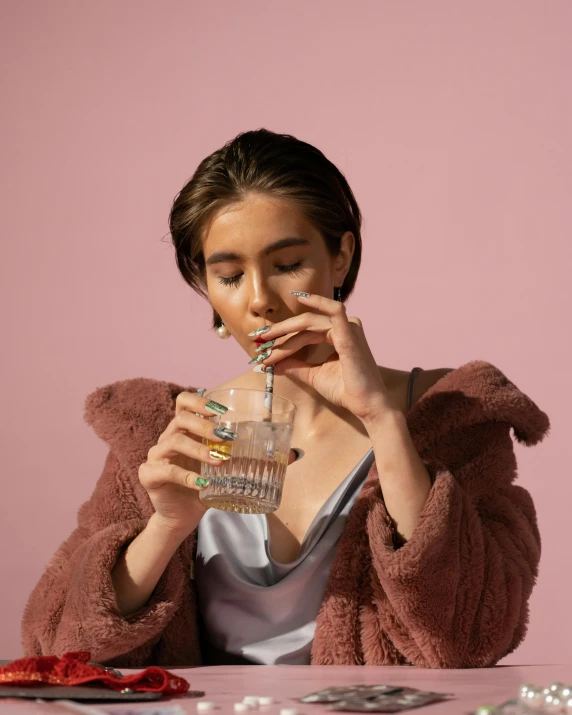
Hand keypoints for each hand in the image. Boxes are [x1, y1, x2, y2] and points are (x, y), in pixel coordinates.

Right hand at [139, 392, 234, 533]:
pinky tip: (203, 483)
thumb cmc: (202, 486)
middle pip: (180, 419)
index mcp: (183, 430)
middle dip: (205, 426)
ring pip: (174, 441)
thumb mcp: (219, 467)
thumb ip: (233, 453)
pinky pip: (167, 471)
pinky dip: (187, 476)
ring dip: (199, 449)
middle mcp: (167, 438)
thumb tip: (265, 447)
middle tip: (225, 437)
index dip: (199, 401)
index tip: (220, 411)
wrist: (182, 516)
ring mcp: (156, 455)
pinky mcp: (149, 475)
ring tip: (219, 461)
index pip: (183, 403)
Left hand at [255, 293, 393, 422]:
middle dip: (279, 333)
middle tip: (258, 340)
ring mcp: (348, 329)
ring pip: (309, 323)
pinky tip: (300, 297)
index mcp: (338, 335)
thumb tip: (270, 363)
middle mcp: (344, 328)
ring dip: (286, 331)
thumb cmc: (346, 390)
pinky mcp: (350, 334)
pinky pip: (333, 311)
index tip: (261, 347)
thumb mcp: (314, 375)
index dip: (282, 339)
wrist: (366, 405)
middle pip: (304, 325)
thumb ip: (295, 366)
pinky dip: (317, 302)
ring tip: (266, 339)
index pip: (304, 332)